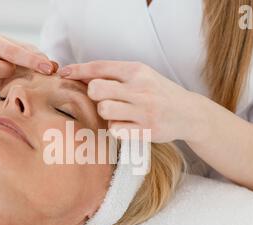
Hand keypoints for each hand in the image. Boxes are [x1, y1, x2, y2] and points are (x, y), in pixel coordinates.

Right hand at [0, 33, 57, 99]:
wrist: (5, 68)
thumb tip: (52, 67)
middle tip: (13, 73)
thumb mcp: (30, 54)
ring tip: (3, 82)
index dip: (31, 61)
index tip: (48, 69)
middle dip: (6, 74)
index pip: (11, 51)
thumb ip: (40, 58)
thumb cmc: (18, 60)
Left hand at [59, 61, 206, 142]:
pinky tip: (127, 125)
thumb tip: (81, 75)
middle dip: (93, 94)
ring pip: (104, 110)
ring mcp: (144, 110)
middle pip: (96, 89)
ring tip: (117, 113)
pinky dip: (116, 128)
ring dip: (105, 113)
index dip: (77, 70)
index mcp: (137, 70)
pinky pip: (115, 130)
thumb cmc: (158, 92)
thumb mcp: (141, 75)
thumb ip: (115, 75)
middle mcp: (141, 88)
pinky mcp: (147, 131)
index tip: (63, 73)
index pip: (99, 67)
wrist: (189, 113)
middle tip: (103, 98)